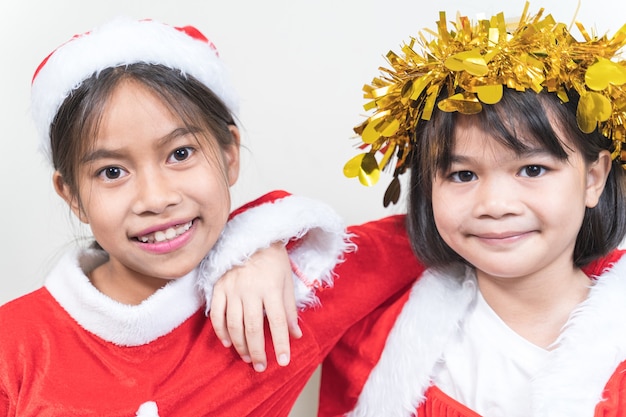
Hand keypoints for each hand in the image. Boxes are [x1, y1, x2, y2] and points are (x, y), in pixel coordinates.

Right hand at [210, 242, 302, 371]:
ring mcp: (232, 289)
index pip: (277, 322)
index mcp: (271, 288)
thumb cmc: (274, 260)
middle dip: (258, 351)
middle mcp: (250, 290)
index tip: (284, 361)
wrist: (252, 237)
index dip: (280, 344)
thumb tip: (295, 335)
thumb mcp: (287, 282)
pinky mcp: (218, 288)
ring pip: (233, 325)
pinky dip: (220, 331)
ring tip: (248, 358)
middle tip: (261, 367)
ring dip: (240, 345)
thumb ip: (290, 310)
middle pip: (252, 328)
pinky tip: (228, 343)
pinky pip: (216, 314)